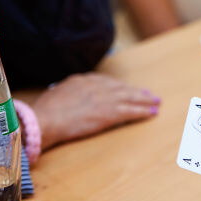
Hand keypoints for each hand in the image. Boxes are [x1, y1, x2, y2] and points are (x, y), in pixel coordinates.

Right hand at [32, 73, 159, 150]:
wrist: (45, 120)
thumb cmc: (44, 113)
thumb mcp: (55, 96)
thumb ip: (68, 95)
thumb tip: (70, 100)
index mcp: (81, 80)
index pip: (106, 82)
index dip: (119, 86)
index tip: (127, 89)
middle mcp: (96, 86)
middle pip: (121, 88)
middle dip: (136, 92)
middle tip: (149, 94)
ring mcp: (104, 99)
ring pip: (130, 98)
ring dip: (145, 101)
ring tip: (156, 103)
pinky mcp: (109, 112)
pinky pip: (131, 112)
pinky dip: (143, 112)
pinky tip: (151, 114)